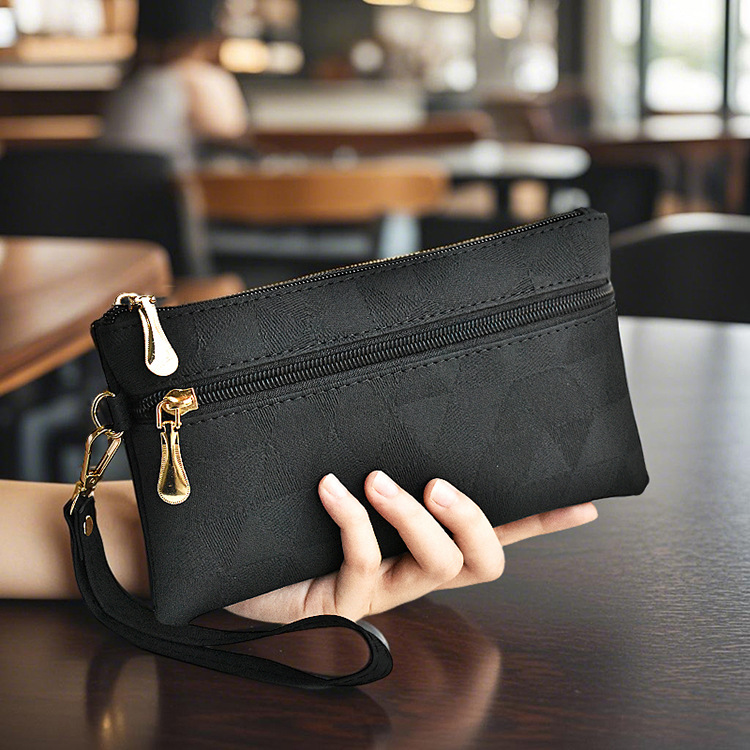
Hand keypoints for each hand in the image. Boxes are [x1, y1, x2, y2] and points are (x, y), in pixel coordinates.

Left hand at [226, 471, 597, 623]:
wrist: (238, 564)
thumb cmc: (295, 513)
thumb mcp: (346, 472)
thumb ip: (377, 443)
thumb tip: (397, 383)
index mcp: (426, 537)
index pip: (499, 529)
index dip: (542, 519)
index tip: (585, 500)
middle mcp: (415, 567)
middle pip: (484, 561)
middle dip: (475, 518)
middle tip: (441, 482)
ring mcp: (383, 589)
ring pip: (436, 565)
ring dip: (415, 516)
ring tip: (379, 479)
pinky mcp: (343, 601)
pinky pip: (364, 563)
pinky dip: (352, 519)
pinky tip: (331, 486)